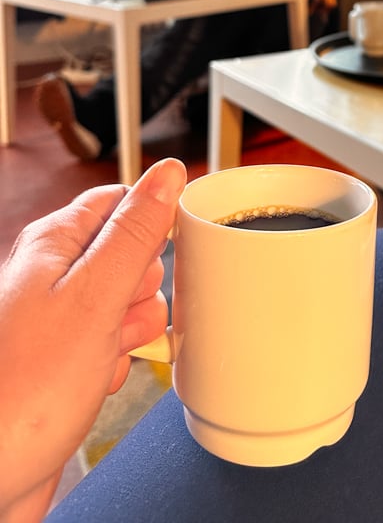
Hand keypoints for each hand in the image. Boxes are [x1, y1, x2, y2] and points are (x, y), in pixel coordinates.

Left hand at [0, 157, 185, 522]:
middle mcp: (51, 277)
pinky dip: (117, 363)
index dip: (155, 220)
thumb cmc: (21, 391)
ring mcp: (57, 322)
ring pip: (126, 306)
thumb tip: (166, 175)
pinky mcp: (63, 363)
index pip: (121, 202)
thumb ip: (136, 232)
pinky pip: (112, 347)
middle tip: (127, 312)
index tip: (176, 245)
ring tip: (109, 353)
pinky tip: (99, 381)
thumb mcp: (96, 296)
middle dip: (145, 289)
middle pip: (129, 256)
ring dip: (133, 332)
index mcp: (54, 244)